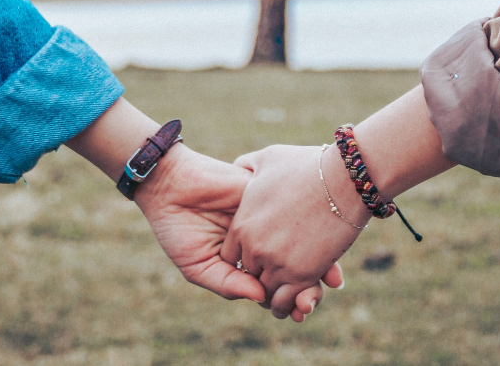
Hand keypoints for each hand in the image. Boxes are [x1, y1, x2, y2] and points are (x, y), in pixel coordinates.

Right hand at [133, 144, 342, 315]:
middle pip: (294, 266)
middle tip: (313, 302)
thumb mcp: (198, 265)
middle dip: (308, 286)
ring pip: (303, 242)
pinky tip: (322, 249)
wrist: (171, 185)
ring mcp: (270, 219)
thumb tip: (261, 299)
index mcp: (246, 260)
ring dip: (319, 263)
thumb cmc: (178, 228)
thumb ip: (227, 283)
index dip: (289, 300)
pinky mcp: (272, 197)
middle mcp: (263, 240)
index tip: (300, 313)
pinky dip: (313, 231)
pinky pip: (298, 215)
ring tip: (328, 282)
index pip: (274, 284)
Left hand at [224, 144, 369, 318]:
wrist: (344, 178)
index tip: (260, 256)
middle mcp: (254, 248)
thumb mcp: (268, 159)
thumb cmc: (308, 165)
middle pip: (248, 275)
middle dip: (260, 276)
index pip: (231, 257)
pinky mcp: (302, 275)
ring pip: (266, 293)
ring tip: (287, 291)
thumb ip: (247, 166)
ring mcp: (277, 263)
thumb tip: (239, 167)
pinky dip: (290, 305)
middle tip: (275, 275)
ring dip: (275, 294)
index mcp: (242, 225)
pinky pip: (286, 301)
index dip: (245, 258)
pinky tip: (299, 300)